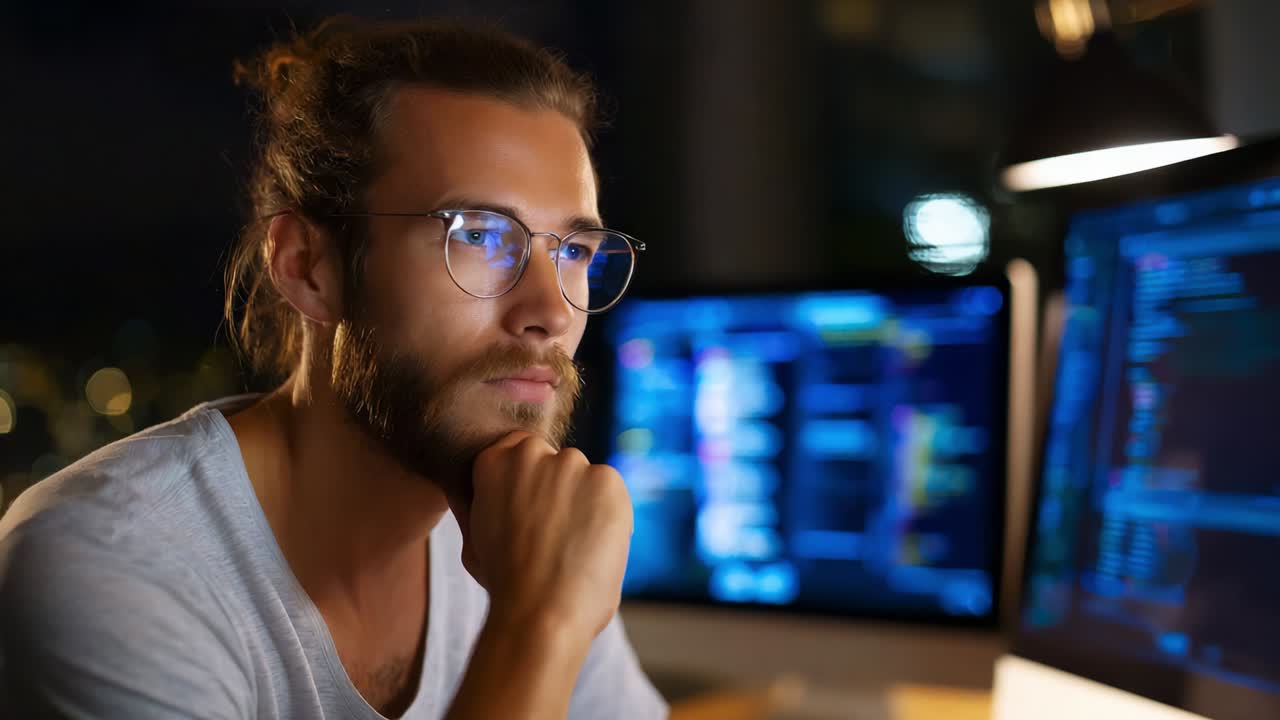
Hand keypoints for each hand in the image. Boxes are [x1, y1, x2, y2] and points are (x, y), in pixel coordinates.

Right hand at [451, 431, 632, 640]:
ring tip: (574, 548)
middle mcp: (532, 451)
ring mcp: (571, 463)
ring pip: (586, 479)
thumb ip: (483, 508)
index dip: (531, 482)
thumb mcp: (475, 539)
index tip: (533, 512)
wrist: (539, 611)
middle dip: (559, 491)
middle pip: (556, 464)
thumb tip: (480, 498)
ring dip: (585, 504)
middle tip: (555, 535)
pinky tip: (593, 547)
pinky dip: (610, 516)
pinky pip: (611, 494)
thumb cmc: (504, 585)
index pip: (520, 451)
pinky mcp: (607, 479)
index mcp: (494, 460)